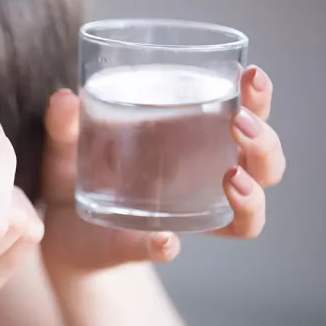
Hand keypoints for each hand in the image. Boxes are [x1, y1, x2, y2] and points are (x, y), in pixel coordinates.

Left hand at [40, 66, 285, 270]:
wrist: (60, 226)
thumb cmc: (80, 172)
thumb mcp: (70, 142)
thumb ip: (66, 122)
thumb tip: (66, 97)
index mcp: (195, 142)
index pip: (246, 116)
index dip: (259, 98)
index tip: (251, 75)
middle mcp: (206, 180)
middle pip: (264, 164)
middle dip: (265, 141)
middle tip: (240, 121)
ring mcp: (187, 217)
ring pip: (249, 216)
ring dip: (252, 195)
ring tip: (233, 176)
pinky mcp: (149, 247)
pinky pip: (170, 249)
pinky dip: (166, 246)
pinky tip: (166, 240)